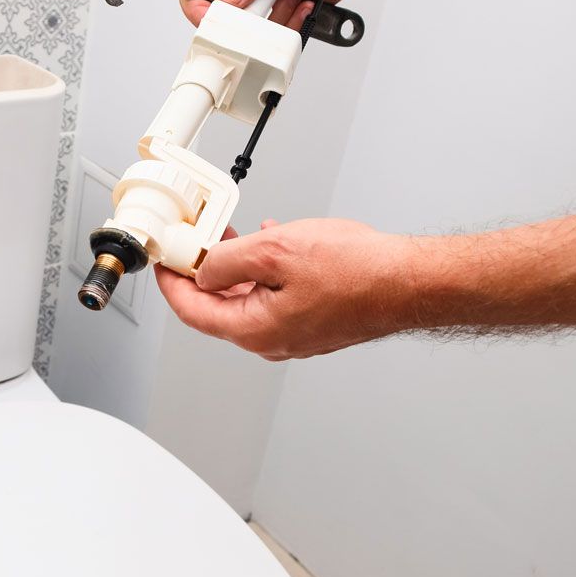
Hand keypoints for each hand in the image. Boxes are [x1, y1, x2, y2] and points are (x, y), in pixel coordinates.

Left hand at [154, 218, 412, 359]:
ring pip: (248, 300)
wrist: (411, 282)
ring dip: (236, 268)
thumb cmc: (359, 272)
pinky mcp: (313, 323)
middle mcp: (272, 340)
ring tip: (235, 236)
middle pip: (218, 307)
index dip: (171, 282)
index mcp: (255, 330)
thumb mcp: (276, 252)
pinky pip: (275, 298)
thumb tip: (204, 267)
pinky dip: (265, 272)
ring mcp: (295, 334)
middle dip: (203, 272)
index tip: (164, 261)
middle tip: (195, 243)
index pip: (193, 311)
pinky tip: (274, 245)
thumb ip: (228, 260)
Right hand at [181, 0, 368, 27]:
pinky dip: (294, 22)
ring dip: (278, 17)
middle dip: (252, 16)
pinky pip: (277, 36)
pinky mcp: (280, 16)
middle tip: (268, 0)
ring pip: (253, 32)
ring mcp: (261, 3)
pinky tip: (303, 2)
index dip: (202, 10)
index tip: (216, 19)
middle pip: (226, 20)